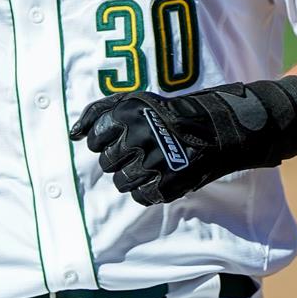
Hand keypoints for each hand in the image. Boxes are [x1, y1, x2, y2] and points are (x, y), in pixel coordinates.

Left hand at [69, 78, 296, 205]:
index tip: (121, 138)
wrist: (222, 127)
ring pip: (121, 183)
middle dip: (120, 160)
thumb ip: (103, 112)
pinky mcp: (166, 184)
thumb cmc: (177, 112)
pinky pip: (142, 197)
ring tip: (153, 165)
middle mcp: (135, 136)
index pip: (93, 138)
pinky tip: (163, 176)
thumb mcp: (139, 100)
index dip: (105, 141)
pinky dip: (150, 190)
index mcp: (126, 114)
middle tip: (142, 151)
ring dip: (133, 177)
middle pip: (107, 163)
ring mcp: (151, 162)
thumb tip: (74, 133)